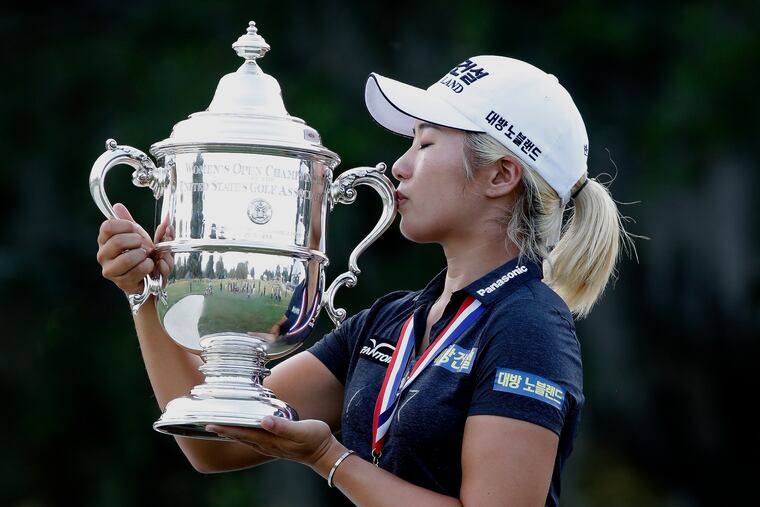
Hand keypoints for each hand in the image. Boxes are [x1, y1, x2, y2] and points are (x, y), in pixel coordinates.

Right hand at [96, 202, 169, 294]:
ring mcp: (111, 271)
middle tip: (144, 245)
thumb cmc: (141, 253)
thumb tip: (117, 206)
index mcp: (105, 240)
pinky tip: (150, 265)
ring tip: (147, 256)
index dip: (126, 225)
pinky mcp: (122, 283)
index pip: (107, 227)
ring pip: (126, 259)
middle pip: (117, 242)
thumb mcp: (136, 234)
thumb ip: (129, 221)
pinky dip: (149, 265)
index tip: (136, 230)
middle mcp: (103, 256)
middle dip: (137, 241)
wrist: (149, 276)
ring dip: (143, 255)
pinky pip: (138, 271)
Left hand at [206, 417, 337, 467]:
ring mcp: (271, 446)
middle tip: (207, 424)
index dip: (227, 428)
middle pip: (241, 437)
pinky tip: (244, 430)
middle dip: (224, 431)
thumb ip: (283, 426)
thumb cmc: (315, 439)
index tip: (211, 424)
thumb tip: (264, 421)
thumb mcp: (302, 430)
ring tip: (220, 427)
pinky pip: (254, 439)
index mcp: (270, 440)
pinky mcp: (276, 444)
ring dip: (232, 433)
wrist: (325, 453)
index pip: (243, 433)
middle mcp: (267, 445)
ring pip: (246, 439)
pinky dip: (244, 434)